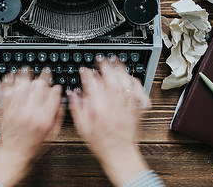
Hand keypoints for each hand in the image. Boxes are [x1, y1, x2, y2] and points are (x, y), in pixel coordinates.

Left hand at [0, 68, 63, 186]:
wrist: (13, 156)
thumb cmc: (32, 148)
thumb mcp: (52, 136)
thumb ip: (58, 118)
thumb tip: (61, 104)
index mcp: (43, 118)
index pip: (52, 95)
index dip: (56, 88)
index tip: (56, 86)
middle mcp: (29, 112)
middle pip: (37, 86)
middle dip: (42, 77)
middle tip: (44, 73)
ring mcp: (15, 110)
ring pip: (20, 85)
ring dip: (23, 75)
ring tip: (26, 70)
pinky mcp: (4, 110)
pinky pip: (4, 93)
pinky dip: (6, 83)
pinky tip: (9, 77)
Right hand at [69, 59, 149, 185]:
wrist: (119, 154)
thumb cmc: (101, 143)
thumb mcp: (82, 128)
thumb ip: (77, 109)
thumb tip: (73, 94)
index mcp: (98, 110)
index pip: (92, 86)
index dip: (87, 75)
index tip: (84, 70)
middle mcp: (113, 107)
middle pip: (110, 80)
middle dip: (105, 67)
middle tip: (101, 60)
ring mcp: (126, 108)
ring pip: (125, 84)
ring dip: (120, 71)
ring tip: (116, 62)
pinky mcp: (136, 111)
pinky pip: (139, 94)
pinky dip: (136, 83)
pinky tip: (130, 78)